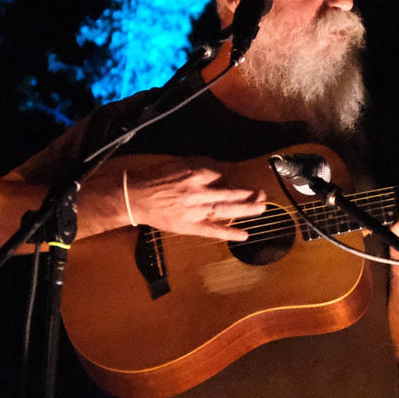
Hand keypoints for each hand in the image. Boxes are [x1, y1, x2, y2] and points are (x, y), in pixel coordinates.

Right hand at [108, 155, 264, 241]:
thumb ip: (200, 165)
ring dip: (245, 210)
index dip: (232, 175)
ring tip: (262, 209)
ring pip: (224, 210)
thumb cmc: (155, 178)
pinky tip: (244, 235)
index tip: (240, 176)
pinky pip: (212, 230)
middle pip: (229, 192)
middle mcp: (198, 192)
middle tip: (263, 194)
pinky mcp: (189, 226)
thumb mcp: (178, 163)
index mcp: (194, 174)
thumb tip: (221, 167)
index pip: (222, 173)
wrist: (135, 197)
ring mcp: (195, 211)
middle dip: (248, 193)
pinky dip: (228, 232)